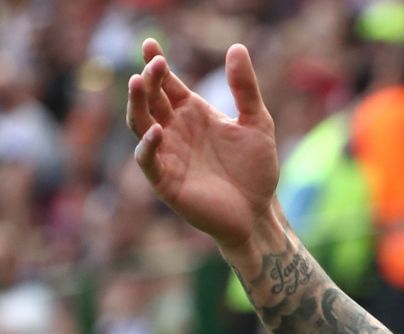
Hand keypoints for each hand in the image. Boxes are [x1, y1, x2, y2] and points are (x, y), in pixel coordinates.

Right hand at [126, 39, 278, 249]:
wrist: (259, 212)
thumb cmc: (256, 169)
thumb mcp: (257, 123)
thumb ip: (245, 88)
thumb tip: (237, 47)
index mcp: (191, 112)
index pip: (166, 83)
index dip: (156, 63)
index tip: (151, 44)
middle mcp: (173, 129)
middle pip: (150, 99)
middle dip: (148, 80)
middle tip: (153, 64)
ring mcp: (166, 153)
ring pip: (140, 124)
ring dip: (137, 104)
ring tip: (138, 82)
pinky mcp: (165, 180)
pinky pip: (148, 159)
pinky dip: (148, 145)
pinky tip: (157, 131)